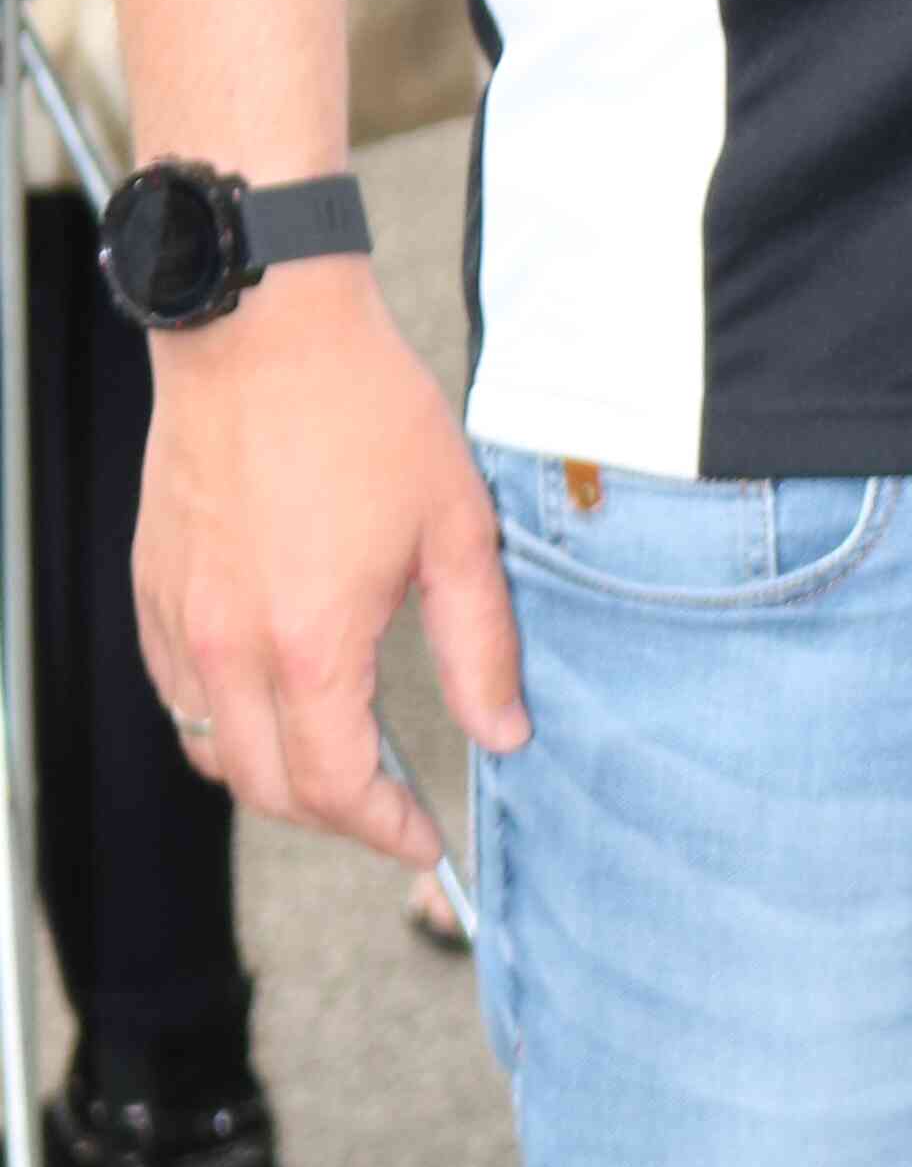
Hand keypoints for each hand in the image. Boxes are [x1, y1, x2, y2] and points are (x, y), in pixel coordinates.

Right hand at [139, 270, 524, 864]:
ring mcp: (179, 622)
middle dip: (333, 814)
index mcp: (310, 643)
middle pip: (267, 788)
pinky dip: (222, 718)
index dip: (384, 828)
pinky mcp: (153, 590)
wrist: (264, 328)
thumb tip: (503, 730)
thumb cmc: (365, 412)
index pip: (335, 787)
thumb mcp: (456, 525)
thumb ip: (480, 643)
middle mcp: (229, 649)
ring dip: (273, 773)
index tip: (423, 838)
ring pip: (212, 749)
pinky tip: (272, 691)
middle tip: (390, 802)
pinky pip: (178, 694)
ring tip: (335, 753)